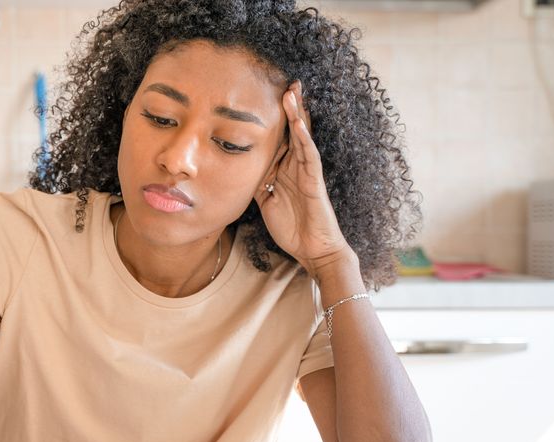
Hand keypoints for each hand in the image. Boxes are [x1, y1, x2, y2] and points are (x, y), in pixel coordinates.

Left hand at [254, 81, 355, 276]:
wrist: (313, 250)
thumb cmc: (292, 227)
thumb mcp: (266, 201)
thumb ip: (257, 182)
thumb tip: (238, 170)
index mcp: (286, 169)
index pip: (279, 137)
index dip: (274, 117)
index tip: (264, 95)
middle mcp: (298, 166)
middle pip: (294, 130)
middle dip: (290, 106)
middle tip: (286, 80)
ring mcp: (308, 172)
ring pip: (303, 137)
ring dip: (298, 114)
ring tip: (293, 92)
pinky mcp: (315, 182)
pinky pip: (311, 157)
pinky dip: (305, 140)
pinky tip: (300, 124)